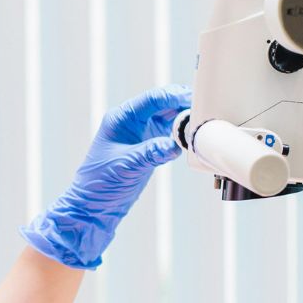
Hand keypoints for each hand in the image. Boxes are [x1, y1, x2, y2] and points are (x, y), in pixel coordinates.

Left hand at [18, 84, 191, 268]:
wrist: (94, 207)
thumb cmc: (100, 184)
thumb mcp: (127, 166)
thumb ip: (151, 152)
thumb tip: (175, 144)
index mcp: (121, 118)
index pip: (153, 98)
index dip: (176, 96)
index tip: (197, 100)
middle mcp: (132, 121)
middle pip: (164, 103)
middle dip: (185, 104)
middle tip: (209, 110)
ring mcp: (141, 133)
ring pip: (169, 117)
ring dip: (186, 119)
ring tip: (207, 123)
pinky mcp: (149, 147)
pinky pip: (170, 133)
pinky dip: (183, 133)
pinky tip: (196, 137)